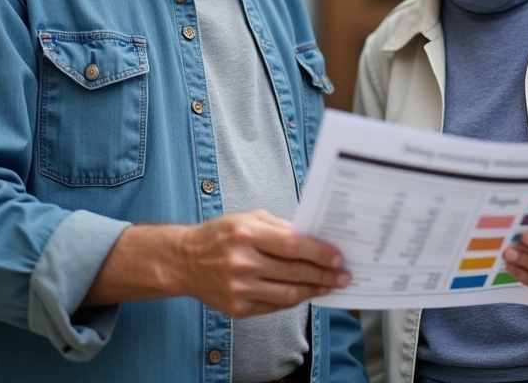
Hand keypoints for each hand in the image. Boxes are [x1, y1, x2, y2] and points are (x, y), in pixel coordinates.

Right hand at [168, 210, 350, 317]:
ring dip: (314, 290)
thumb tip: (313, 237)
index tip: (337, 257)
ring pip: (288, 294)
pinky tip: (306, 292)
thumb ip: (280, 227)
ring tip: (330, 286)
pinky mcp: (237, 307)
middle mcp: (242, 262)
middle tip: (343, 275)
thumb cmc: (219, 236)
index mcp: (246, 234)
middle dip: (324, 274)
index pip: (291, 245)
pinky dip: (294, 299)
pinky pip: (274, 306)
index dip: (318, 252)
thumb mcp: (247, 219)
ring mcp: (239, 288)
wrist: (184, 261)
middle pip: (294, 271)